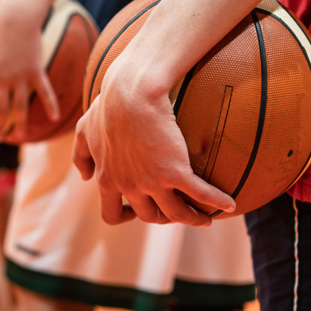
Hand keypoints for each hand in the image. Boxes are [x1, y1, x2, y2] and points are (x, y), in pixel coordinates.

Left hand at [0, 7, 59, 142]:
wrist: (17, 17)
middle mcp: (4, 80)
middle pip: (0, 109)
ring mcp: (22, 78)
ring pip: (20, 106)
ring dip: (19, 124)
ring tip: (18, 136)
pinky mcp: (36, 72)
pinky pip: (45, 92)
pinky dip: (51, 105)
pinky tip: (55, 119)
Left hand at [72, 52, 235, 226]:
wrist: (131, 92)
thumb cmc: (108, 106)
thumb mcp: (85, 130)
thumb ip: (81, 155)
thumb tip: (86, 177)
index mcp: (107, 179)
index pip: (112, 214)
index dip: (126, 216)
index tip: (138, 211)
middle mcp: (128, 187)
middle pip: (149, 216)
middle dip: (163, 218)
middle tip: (177, 209)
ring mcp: (152, 183)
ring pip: (176, 214)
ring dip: (193, 219)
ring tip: (206, 218)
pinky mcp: (175, 173)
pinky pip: (200, 195)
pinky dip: (216, 202)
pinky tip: (228, 204)